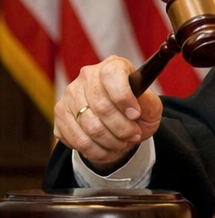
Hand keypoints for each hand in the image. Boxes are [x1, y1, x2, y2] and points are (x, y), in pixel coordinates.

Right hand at [53, 56, 162, 171]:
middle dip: (122, 129)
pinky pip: (76, 139)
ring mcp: (70, 94)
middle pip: (101, 107)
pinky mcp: (60, 114)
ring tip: (121, 143)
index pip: (111, 75)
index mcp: (112, 66)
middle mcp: (87, 76)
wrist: (120, 123)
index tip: (135, 115)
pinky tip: (106, 150)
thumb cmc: (136, 110)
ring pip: (90, 127)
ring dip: (111, 143)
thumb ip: (148, 103)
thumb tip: (134, 109)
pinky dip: (95, 151)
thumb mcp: (151, 106)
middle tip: (133, 136)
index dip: (124, 98)